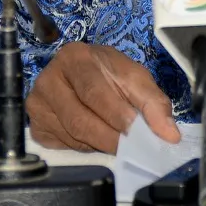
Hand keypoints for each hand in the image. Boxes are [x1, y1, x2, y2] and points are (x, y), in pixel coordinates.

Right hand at [26, 43, 179, 152]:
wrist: (85, 72)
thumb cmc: (109, 73)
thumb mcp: (136, 79)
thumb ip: (154, 104)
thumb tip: (169, 134)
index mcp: (74, 57)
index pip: (93, 91)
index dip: (116, 114)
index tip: (136, 131)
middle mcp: (48, 78)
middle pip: (79, 118)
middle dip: (110, 137)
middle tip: (131, 147)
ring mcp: (37, 103)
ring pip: (71, 136)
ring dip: (99, 143)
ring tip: (117, 138)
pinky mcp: (36, 125)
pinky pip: (63, 145)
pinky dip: (85, 147)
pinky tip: (95, 137)